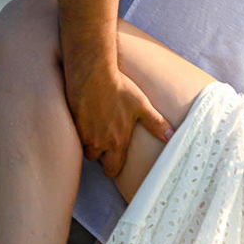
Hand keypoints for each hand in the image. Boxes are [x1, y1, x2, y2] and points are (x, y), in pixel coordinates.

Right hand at [66, 61, 172, 180]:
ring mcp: (83, 133)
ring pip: (84, 146)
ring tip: (96, 127)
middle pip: (96, 159)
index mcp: (117, 141)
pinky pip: (74, 134)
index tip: (114, 163)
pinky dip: (79, 129)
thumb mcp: (141, 105)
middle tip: (104, 142)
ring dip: (89, 141)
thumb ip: (156, 123)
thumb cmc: (118, 88)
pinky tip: (86, 117)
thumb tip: (171, 136)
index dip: (113, 169)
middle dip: (100, 155)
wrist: (93, 73)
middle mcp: (99, 142)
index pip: (112, 170)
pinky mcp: (72, 123)